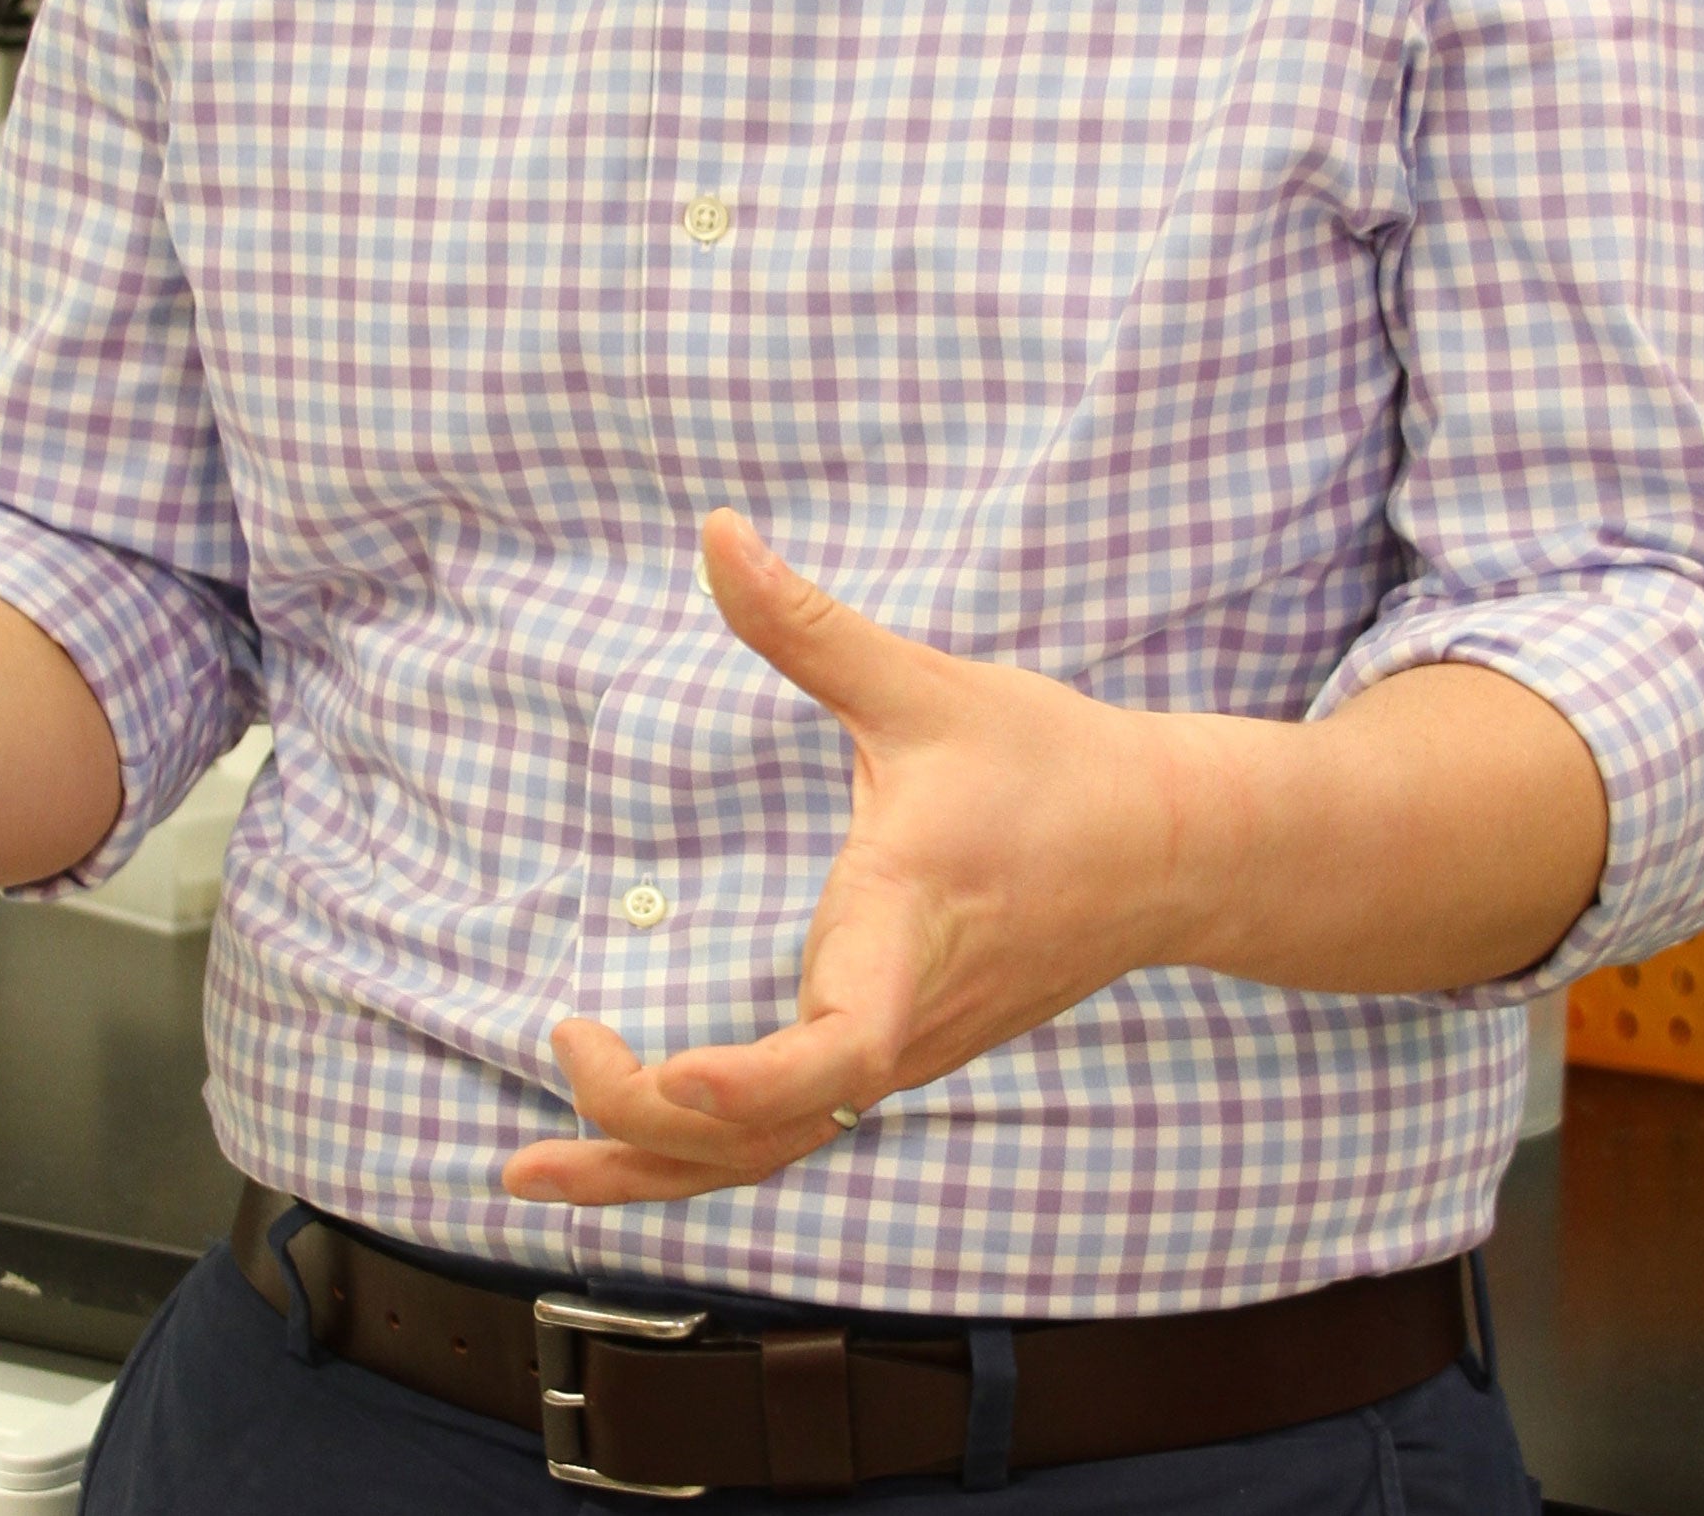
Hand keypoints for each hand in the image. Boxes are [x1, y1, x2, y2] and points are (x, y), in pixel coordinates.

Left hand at [504, 511, 1211, 1206]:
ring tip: (534, 1169)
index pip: (838, 1052)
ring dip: (654, 1170)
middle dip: (643, 1143)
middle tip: (537, 1102)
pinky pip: (796, 1129)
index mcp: (906, 930)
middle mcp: (900, 1016)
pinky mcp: (900, 1051)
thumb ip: (806, 624)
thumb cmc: (1051, 767)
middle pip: (770, 1137)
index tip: (673, 1073)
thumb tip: (715, 532)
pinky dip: (704, 1146)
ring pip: (775, 1152)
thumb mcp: (924, 687)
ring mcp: (901, 1051)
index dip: (753, 1082)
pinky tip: (635, 1128)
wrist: (1169, 850)